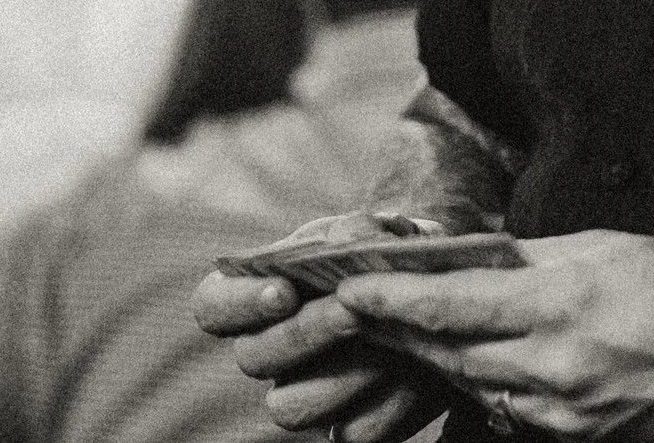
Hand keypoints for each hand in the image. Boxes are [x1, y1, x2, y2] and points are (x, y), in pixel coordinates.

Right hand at [194, 214, 457, 438]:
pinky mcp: (348, 424)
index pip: (213, 305)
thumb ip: (361, 231)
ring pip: (289, 408)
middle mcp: (269, 349)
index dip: (239, 302)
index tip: (285, 291)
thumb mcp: (384, 231)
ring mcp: (304, 392)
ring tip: (393, 345)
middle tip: (353, 312)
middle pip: (253, 358)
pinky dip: (389, 407)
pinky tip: (419, 378)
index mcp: (258, 294)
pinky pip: (351, 433)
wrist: (440, 296)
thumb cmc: (394, 256)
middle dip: (305, 332)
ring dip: (342, 378)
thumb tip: (350, 238)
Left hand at [334, 229, 653, 438]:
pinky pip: (508, 412)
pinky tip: (467, 367)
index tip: (350, 287)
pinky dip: (480, 387)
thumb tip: (476, 256)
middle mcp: (553, 366)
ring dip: (433, 362)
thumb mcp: (612, 248)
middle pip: (448, 354)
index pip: (451, 305)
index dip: (392, 299)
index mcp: (562, 305)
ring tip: (401, 334)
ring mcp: (563, 411)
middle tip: (357, 308)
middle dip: (398, 332)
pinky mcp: (576, 436)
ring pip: (471, 387)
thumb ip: (536, 256)